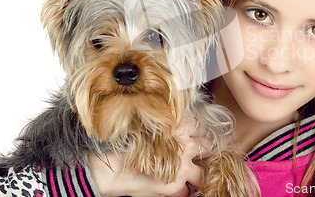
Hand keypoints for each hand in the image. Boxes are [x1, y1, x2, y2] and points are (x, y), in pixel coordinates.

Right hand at [88, 115, 207, 196]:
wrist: (107, 168)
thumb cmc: (123, 144)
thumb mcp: (148, 127)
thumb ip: (167, 126)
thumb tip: (179, 127)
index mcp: (179, 126)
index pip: (199, 125)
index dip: (196, 131)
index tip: (191, 134)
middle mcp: (185, 145)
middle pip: (207, 145)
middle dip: (201, 150)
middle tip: (191, 153)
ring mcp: (182, 168)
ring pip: (204, 170)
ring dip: (197, 171)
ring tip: (186, 171)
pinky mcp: (175, 186)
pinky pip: (189, 190)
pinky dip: (185, 188)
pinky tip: (176, 184)